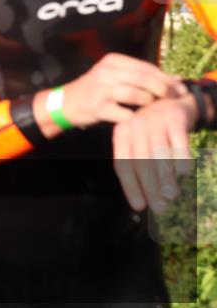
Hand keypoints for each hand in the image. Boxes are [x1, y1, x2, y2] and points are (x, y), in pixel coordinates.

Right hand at [61, 53, 185, 127]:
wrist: (67, 102)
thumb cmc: (97, 89)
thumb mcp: (116, 75)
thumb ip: (143, 76)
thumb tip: (177, 79)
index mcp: (112, 61)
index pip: (146, 67)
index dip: (165, 78)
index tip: (179, 88)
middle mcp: (105, 72)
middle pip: (143, 78)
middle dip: (162, 89)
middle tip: (172, 98)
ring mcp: (100, 90)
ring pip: (136, 94)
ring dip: (149, 102)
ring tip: (153, 107)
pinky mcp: (97, 107)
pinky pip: (125, 113)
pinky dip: (135, 117)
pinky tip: (138, 118)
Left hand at [113, 95, 196, 212]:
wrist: (173, 99)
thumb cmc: (154, 129)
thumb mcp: (141, 142)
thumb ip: (140, 165)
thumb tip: (144, 202)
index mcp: (122, 133)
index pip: (123, 164)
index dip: (130, 186)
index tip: (139, 206)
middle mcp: (135, 126)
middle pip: (140, 161)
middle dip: (149, 187)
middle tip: (159, 208)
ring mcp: (154, 120)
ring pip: (159, 153)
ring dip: (165, 176)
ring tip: (171, 196)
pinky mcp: (174, 117)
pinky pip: (178, 141)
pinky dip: (181, 157)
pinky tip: (184, 173)